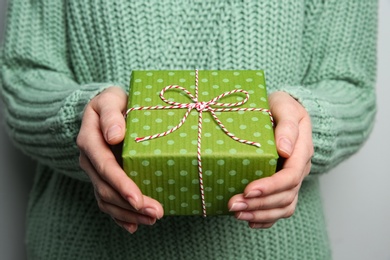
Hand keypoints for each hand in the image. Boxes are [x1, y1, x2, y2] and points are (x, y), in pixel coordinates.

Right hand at [77, 87, 163, 232]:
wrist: (105, 109)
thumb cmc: (113, 102)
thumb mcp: (110, 99)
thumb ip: (111, 114)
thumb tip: (114, 136)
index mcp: (90, 139)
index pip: (105, 166)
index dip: (121, 184)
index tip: (138, 198)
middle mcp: (89, 159)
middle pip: (106, 188)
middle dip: (130, 205)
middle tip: (156, 213)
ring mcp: (95, 171)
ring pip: (106, 199)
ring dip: (128, 213)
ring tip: (151, 220)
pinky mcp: (102, 178)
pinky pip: (107, 200)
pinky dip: (119, 215)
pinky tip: (133, 225)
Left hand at [228, 91, 312, 227]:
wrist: (285, 112)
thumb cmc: (281, 107)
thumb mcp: (284, 106)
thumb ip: (287, 125)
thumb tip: (284, 149)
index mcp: (301, 150)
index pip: (291, 176)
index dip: (270, 186)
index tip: (248, 190)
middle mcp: (299, 168)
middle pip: (286, 196)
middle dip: (260, 204)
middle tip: (234, 205)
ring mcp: (292, 179)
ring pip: (284, 206)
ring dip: (260, 214)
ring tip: (237, 214)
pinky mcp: (283, 185)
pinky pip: (280, 209)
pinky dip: (266, 218)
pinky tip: (250, 221)